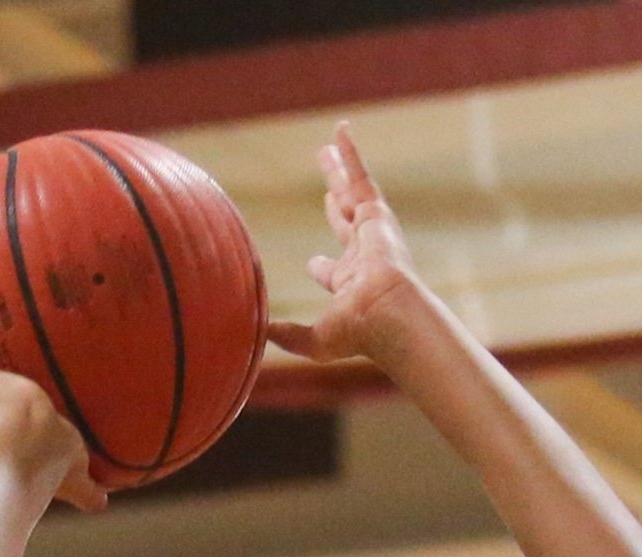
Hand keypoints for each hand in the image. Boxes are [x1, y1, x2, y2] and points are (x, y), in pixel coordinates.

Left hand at [268, 122, 418, 362]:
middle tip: (326, 190)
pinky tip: (340, 131)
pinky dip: (351, 153)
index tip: (314, 264)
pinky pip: (359, 175)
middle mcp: (363, 255)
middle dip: (333, 205)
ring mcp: (371, 232)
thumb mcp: (315, 340)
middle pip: (343, 222)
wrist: (386, 314)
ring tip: (327, 150)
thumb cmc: (357, 332)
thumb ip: (286, 336)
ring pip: (350, 193)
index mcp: (350, 284)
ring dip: (338, 171)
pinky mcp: (376, 213)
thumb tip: (255, 337)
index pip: (332, 271)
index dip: (322, 268)